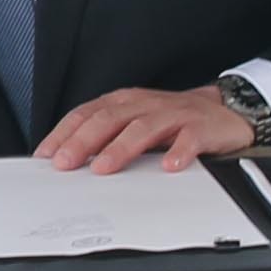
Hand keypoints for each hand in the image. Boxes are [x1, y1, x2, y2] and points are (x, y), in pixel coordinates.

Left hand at [34, 84, 252, 174]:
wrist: (224, 110)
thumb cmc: (172, 120)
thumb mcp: (135, 121)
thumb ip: (107, 136)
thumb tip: (69, 159)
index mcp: (124, 102)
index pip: (87, 114)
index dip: (64, 133)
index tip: (46, 155)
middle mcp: (145, 105)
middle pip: (109, 119)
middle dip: (83, 142)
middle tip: (65, 164)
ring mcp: (173, 114)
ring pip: (143, 128)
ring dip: (121, 148)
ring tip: (104, 168)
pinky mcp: (201, 127)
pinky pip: (189, 139)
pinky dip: (179, 152)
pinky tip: (169, 166)